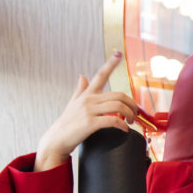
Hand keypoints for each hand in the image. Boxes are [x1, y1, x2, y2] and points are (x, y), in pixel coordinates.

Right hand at [35, 52, 138, 171]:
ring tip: (131, 121)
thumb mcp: (73, 103)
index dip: (110, 63)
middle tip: (135, 113)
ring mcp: (89, 110)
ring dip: (130, 114)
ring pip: (118, 106)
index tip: (119, 53)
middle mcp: (88, 99)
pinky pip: (113, 120)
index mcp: (87, 94)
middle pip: (118, 95)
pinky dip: (122, 125)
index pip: (100, 75)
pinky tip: (125, 129)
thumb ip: (80, 90)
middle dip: (131, 104)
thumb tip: (81, 75)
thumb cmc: (67, 123)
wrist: (56, 140)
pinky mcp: (90, 123)